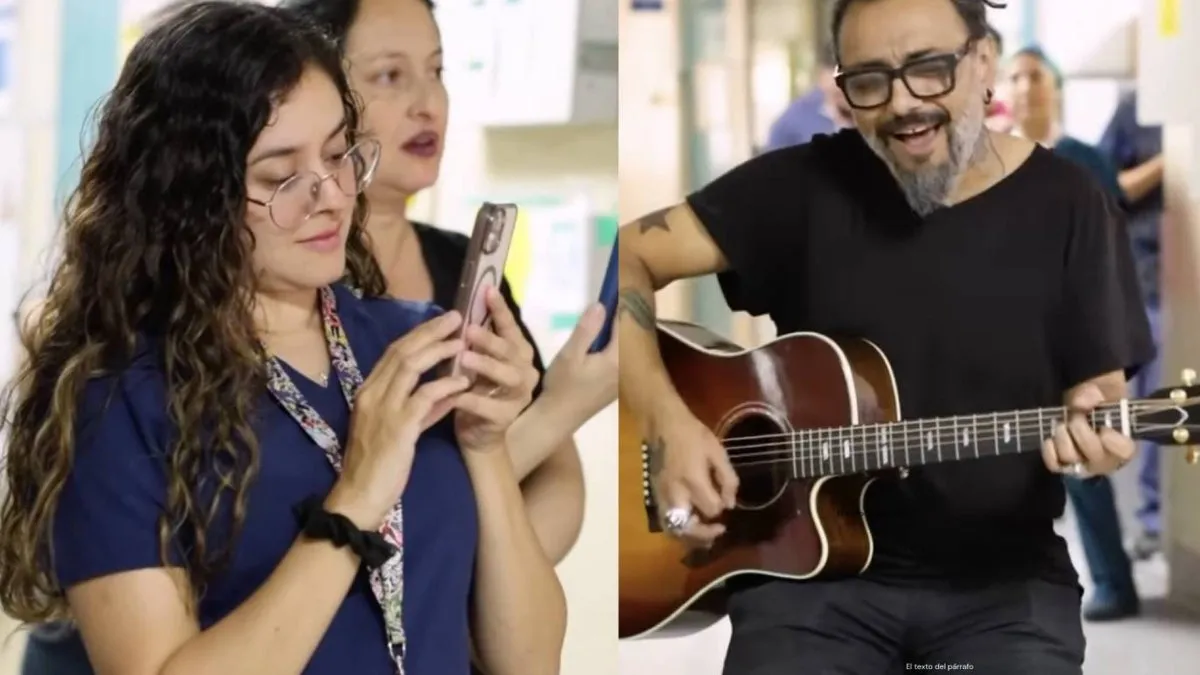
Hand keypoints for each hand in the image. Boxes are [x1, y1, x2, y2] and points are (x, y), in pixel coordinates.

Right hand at [331, 311, 470, 527]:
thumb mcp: (398, 430)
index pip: (393, 353)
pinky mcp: (398, 427)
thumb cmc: (377, 466)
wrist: (360, 496)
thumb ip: (418, 408)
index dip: (419, 335)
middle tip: (456, 318)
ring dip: (438, 350)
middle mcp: (372, 394)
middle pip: (402, 351)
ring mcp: (383, 409)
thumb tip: (443, 390)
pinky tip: (463, 381)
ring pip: (410, 366)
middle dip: (430, 332)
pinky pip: (424, 397)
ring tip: (462, 342)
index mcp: (368, 392)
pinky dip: (444, 386)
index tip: (441, 323)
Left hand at [454, 287, 537, 451]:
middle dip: (491, 339)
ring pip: (509, 377)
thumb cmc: (475, 391)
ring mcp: (519, 396)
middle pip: (511, 351)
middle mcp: (524, 372)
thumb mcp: (475, 362)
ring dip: (487, 365)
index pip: (510, 327)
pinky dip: (473, 399)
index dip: (500, 309)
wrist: (478, 435)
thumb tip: (458, 310)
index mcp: (517, 354)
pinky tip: (456, 394)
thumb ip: (474, 341)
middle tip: (470, 329)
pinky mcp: (506, 418)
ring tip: (464, 357)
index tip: (487, 290)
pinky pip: (491, 407)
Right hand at [541, 303, 617, 420]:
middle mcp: (625, 367)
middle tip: (610, 292)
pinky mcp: (615, 383)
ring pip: (622, 345)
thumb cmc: (562, 387)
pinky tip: (600, 336)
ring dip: (615, 329)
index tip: (615, 285)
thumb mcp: (570, 355)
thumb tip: (601, 304)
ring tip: (606, 308)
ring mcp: (621, 377)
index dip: (619, 303)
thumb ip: (586, 329)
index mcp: (617, 359)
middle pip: (626, 333)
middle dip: (619, 314)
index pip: (623, 324)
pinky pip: (618, 356)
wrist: (558, 419)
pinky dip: (612, 343)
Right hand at [648, 405, 738, 548]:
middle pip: (687, 528)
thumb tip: (730, 504)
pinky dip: (678, 531)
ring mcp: (662, 496)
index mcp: (693, 481)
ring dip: (690, 538)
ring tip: (705, 537)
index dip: (721, 508)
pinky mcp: (655, 496)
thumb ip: (727, 479)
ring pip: (673, 530)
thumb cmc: (693, 435)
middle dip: (705, 534)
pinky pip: (666, 523)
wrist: (663, 425)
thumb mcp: (717, 452)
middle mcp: (676, 493)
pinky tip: (690, 527)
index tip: (725, 498)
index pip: (712, 509)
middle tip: (719, 530)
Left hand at [1041, 383, 1135, 477]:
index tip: (1104, 428)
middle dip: (1081, 430)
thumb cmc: (1098, 404)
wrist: (1083, 410)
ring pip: (1071, 458)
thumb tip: (1080, 403)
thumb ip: (1093, 394)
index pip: (1124, 452)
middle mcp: (1105, 460)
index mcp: (1123, 444)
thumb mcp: (1099, 392)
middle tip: (1075, 415)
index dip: (1113, 441)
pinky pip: (1055, 465)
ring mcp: (1083, 465)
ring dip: (1063, 437)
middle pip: (1094, 454)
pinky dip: (1049, 451)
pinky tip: (1051, 438)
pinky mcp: (1065, 466)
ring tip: (1062, 424)